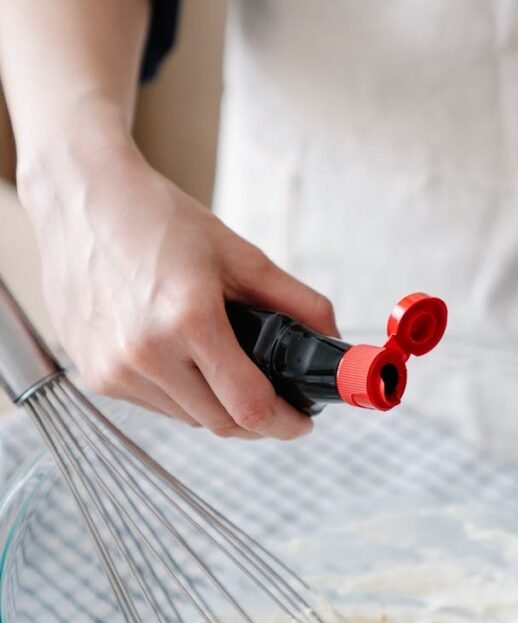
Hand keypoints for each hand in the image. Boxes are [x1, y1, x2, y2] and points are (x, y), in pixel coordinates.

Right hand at [20, 135, 338, 439]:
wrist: (81, 199)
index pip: (249, 406)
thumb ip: (295, 301)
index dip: (285, 424)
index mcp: (188, 319)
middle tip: (276, 402)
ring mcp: (114, 369)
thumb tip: (330, 340)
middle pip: (220, 423)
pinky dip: (180, 394)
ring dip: (216, 406)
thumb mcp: (238, 254)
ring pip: (187, 418)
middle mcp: (146, 353)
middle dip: (257, 421)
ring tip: (226, 369)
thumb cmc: (157, 219)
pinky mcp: (95, 375)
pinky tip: (182, 358)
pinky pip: (155, 405)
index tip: (302, 423)